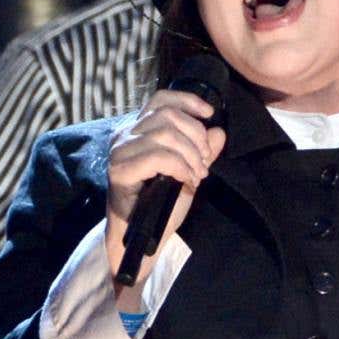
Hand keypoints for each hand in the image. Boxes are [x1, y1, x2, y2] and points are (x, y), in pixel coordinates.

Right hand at [105, 90, 225, 306]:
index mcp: (138, 129)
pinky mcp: (119, 171)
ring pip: (164, 134)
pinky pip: (157, 157)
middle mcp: (125, 135)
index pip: (161, 99)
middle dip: (196, 136)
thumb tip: (219, 131)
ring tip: (197, 174)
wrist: (142, 239)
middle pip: (168, 115)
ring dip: (190, 154)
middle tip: (205, 161)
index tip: (209, 113)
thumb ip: (204, 152)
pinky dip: (179, 166)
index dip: (187, 101)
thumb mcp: (190, 172)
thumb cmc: (161, 205)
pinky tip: (187, 180)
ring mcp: (119, 151)